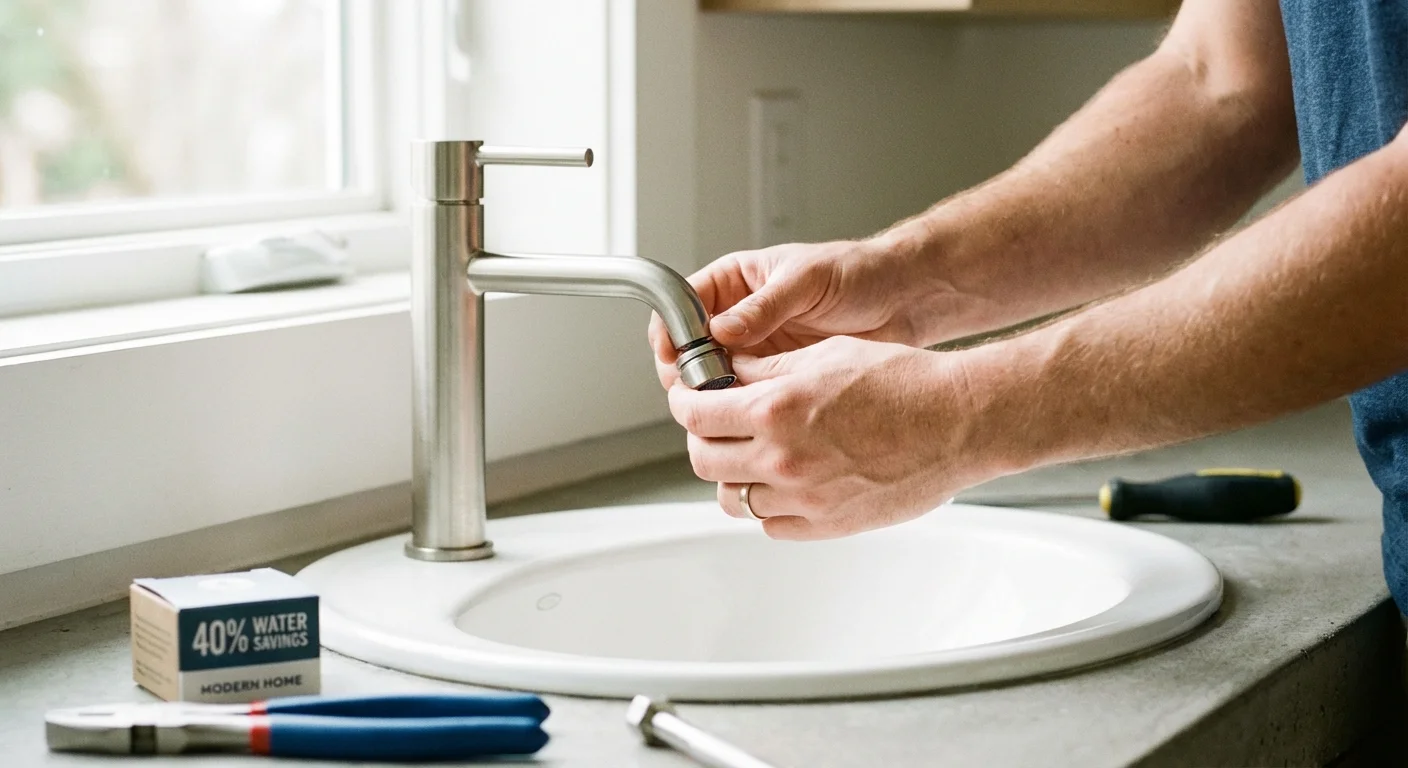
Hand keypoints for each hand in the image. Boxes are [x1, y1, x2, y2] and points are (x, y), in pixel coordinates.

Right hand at [649, 239, 931, 388]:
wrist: (903, 300)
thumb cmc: (858, 272)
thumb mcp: (807, 280)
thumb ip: (764, 306)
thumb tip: (721, 329)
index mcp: (737, 280)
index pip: (684, 302)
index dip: (672, 327)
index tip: (671, 352)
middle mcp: (740, 315)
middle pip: (690, 346)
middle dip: (686, 367)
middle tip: (696, 385)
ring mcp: (757, 348)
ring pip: (713, 375)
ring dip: (711, 391)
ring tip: (722, 402)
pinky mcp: (777, 376)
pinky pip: (745, 393)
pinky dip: (739, 405)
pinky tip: (744, 413)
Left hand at [666, 335, 999, 539]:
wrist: (959, 421)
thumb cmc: (905, 382)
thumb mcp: (825, 355)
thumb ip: (767, 370)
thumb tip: (727, 375)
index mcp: (776, 408)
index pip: (695, 413)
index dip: (685, 401)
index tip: (691, 397)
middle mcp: (782, 458)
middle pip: (703, 459)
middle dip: (703, 438)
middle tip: (718, 425)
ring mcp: (803, 498)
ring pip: (732, 498)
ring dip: (733, 475)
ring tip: (753, 455)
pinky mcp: (827, 525)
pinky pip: (771, 524)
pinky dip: (769, 505)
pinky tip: (787, 482)